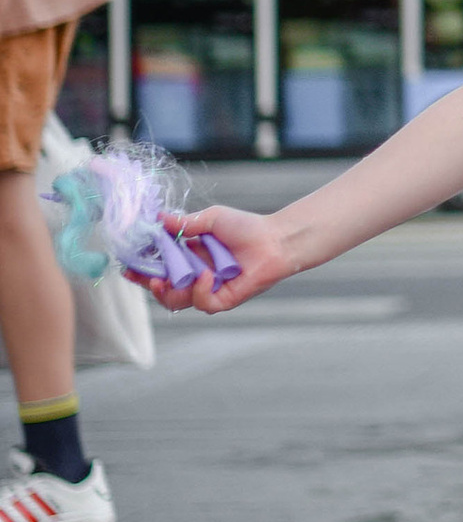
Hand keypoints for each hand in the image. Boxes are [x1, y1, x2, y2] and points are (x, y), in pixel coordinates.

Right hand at [145, 205, 294, 313]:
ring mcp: (208, 289)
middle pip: (163, 288)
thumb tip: (157, 219)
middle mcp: (196, 275)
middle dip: (147, 283)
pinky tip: (206, 275)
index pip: (160, 267)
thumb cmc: (246, 227)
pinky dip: (200, 290)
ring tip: (163, 280)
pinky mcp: (224, 299)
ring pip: (178, 300)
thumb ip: (184, 223)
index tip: (128, 264)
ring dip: (167, 292)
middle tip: (137, 275)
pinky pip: (203, 303)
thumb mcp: (210, 219)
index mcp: (189, 257)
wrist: (276, 239)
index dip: (142, 268)